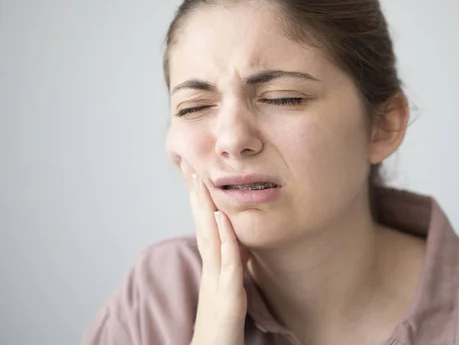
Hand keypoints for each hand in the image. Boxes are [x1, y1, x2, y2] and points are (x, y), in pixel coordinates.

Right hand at [181, 160, 248, 344]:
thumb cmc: (221, 327)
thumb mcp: (226, 291)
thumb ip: (229, 267)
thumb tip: (234, 244)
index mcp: (213, 268)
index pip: (206, 227)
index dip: (200, 201)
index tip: (196, 176)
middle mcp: (211, 270)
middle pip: (203, 225)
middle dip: (196, 195)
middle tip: (190, 166)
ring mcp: (217, 282)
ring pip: (211, 238)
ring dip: (206, 209)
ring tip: (201, 181)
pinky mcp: (228, 297)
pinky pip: (229, 264)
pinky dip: (226, 239)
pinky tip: (224, 219)